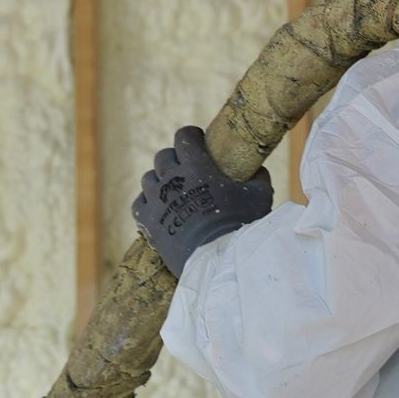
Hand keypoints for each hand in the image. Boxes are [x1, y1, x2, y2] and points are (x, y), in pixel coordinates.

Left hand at [132, 126, 273, 277]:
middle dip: (175, 160)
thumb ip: (258, 177)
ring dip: (160, 181)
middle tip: (188, 172)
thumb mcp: (259, 196)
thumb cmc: (241, 226)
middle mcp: (172, 178)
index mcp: (196, 166)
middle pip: (164, 156)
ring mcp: (157, 200)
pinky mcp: (148, 222)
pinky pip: (139, 203)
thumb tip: (257, 168)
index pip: (184, 136)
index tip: (199, 143)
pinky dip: (148, 203)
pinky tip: (160, 209)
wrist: (220, 262)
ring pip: (149, 178)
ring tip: (174, 193)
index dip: (191, 137)